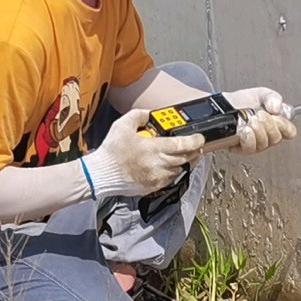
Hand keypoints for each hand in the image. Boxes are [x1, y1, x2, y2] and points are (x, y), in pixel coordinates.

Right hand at [90, 103, 205, 196]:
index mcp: (153, 148)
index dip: (195, 141)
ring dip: (183, 162)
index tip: (200, 138)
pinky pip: (170, 179)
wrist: (100, 175)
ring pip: (179, 170)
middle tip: (197, 146)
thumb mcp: (122, 124)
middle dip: (194, 152)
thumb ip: (139, 115)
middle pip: (186, 158)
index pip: (182, 145)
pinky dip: (172, 172)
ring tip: (183, 155)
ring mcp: (156, 177)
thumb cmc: (111, 151)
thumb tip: (150, 113)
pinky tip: (168, 166)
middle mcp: (158, 164)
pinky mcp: (152, 187)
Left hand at [227, 85, 297, 155]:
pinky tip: (246, 130)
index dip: (286, 126)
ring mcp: (255, 143)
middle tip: (260, 114)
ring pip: (264, 144)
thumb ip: (272, 97)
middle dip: (269, 125)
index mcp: (276, 123)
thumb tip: (277, 108)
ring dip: (259, 130)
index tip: (277, 117)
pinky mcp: (242, 148)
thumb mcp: (260, 94)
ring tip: (251, 120)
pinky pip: (250, 149)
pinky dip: (249, 138)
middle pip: (276, 138)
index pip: (289, 132)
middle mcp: (267, 136)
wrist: (223, 105)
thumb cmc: (242, 101)